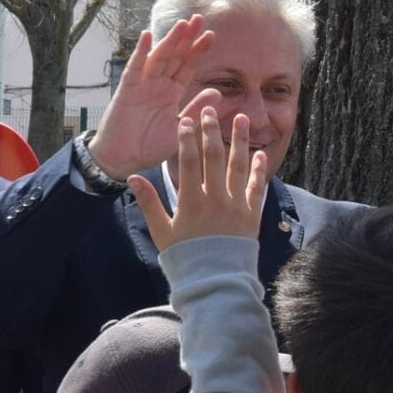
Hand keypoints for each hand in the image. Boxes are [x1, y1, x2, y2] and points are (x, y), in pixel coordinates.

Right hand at [85, 16, 220, 178]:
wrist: (123, 161)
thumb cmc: (148, 147)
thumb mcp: (180, 129)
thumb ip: (195, 109)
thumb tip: (217, 92)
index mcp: (171, 93)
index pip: (187, 67)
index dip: (198, 51)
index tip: (211, 35)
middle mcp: (158, 85)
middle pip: (174, 56)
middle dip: (186, 38)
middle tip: (199, 19)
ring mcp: (142, 85)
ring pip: (158, 57)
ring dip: (169, 40)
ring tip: (182, 24)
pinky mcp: (127, 90)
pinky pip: (135, 68)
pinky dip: (141, 52)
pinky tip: (148, 36)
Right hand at [132, 109, 268, 248]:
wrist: (216, 282)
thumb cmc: (185, 259)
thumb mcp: (162, 232)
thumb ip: (149, 203)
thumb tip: (133, 178)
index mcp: (191, 201)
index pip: (189, 162)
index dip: (187, 138)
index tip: (186, 119)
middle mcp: (215, 199)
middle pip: (214, 157)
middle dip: (211, 131)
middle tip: (210, 110)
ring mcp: (236, 206)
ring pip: (239, 166)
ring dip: (239, 141)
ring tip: (240, 119)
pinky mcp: (252, 215)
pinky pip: (257, 187)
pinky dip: (259, 170)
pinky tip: (260, 153)